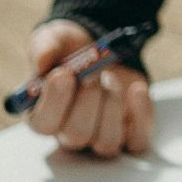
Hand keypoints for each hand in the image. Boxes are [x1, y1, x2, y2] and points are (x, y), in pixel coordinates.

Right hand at [22, 19, 153, 156]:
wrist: (102, 51)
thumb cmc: (70, 51)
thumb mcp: (54, 39)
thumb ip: (44, 48)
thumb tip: (42, 63)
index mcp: (43, 114)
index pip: (43, 124)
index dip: (54, 101)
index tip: (63, 73)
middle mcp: (70, 132)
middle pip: (76, 135)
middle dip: (86, 100)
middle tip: (92, 73)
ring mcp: (101, 136)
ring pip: (106, 142)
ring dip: (111, 106)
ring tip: (110, 78)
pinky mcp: (130, 132)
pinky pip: (137, 140)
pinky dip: (140, 115)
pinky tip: (136, 89)